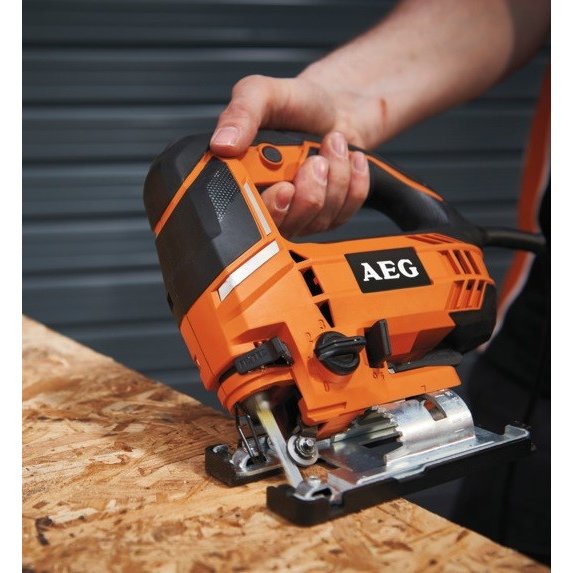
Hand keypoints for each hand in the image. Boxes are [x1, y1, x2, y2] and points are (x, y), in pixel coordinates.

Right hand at [209, 75, 384, 235]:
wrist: (337, 106)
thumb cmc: (298, 103)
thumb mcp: (263, 93)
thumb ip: (241, 114)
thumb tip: (222, 143)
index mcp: (245, 178)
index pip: (247, 214)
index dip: (269, 207)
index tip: (285, 187)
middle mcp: (270, 201)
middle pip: (286, 225)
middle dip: (308, 191)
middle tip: (315, 160)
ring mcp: (300, 213)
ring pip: (319, 217)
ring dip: (335, 176)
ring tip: (332, 144)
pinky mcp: (329, 216)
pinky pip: (345, 211)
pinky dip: (354, 181)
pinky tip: (348, 159)